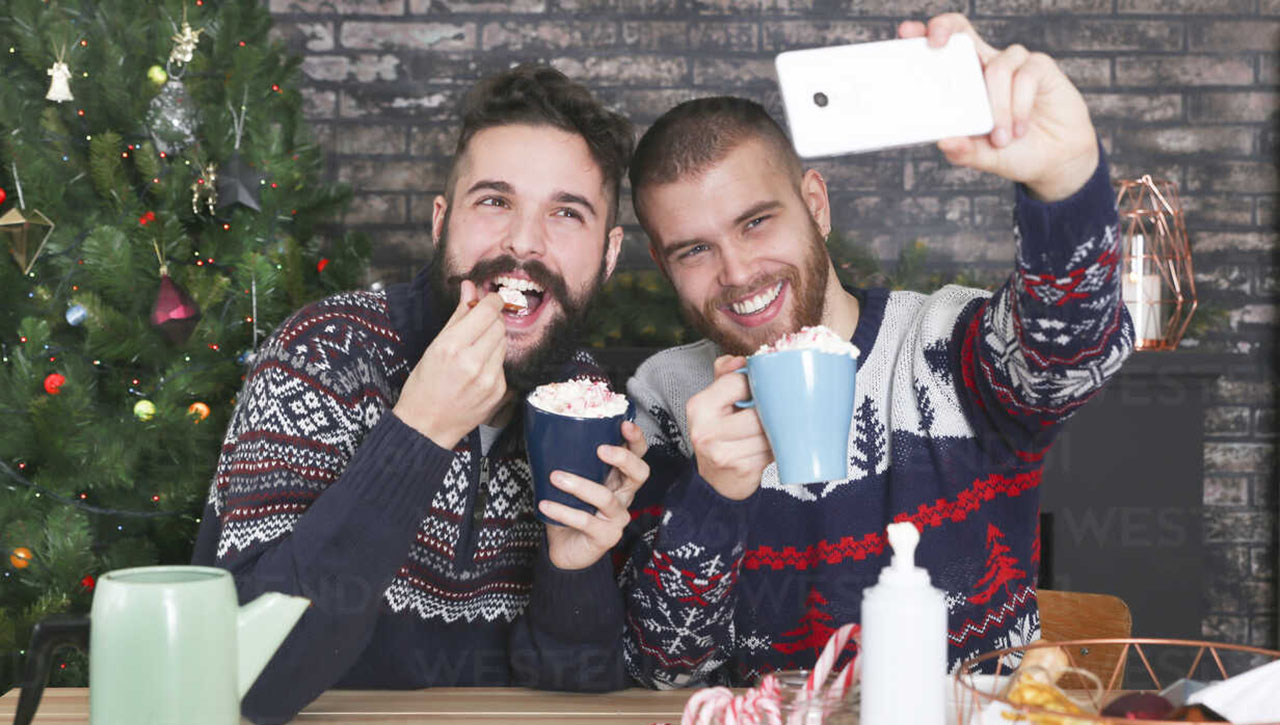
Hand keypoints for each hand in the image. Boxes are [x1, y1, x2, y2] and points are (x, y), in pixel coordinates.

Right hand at [393, 280, 507, 448]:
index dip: (492, 301)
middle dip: (491, 321)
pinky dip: (494, 361)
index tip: (489, 300)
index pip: (487, 311)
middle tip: (478, 326)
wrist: (427, 426)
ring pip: (504, 343)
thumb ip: (457, 315)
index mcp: (452, 347)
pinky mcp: (499, 391)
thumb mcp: (434, 346)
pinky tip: (478, 370)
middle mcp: (473, 363)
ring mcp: (489, 379)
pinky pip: (504, 364)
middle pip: (499, 326)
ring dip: (493, 341)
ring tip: (474, 351)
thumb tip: (469, 287)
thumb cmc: (424, 385)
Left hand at [542, 421, 649, 569]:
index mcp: (619, 478)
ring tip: (556, 477)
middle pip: (639, 474)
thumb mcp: (573, 481)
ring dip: (580, 485)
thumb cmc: (571, 510)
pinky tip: (546, 504)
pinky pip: (586, 521)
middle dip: (623, 458)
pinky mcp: (606, 537)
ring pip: (606, 498)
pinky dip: (564, 512)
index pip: (638, 454)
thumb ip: (571, 461)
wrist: (566, 549)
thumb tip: (546, 432)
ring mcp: (617, 518)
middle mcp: (624, 496)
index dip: (635, 439)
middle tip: (600, 449)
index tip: (623, 424)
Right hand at [686, 355, 772, 500]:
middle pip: (756, 412)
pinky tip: (776, 444)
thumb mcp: (715, 399)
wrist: (715, 478)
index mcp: (699, 406)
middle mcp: (706, 431)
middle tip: (781, 407)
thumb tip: (741, 359)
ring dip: (779, 430)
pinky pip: (772, 451)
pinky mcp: (741, 470)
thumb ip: (726, 374)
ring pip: (767, 432)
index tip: (764, 387)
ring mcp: (722, 453)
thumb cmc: (719, 432)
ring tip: (779, 426)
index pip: (737, 382)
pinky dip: (779, 446)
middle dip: (772, 410)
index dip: (757, 383)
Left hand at [898, 14, 1098, 201]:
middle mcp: (987, 65)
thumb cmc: (1013, 152)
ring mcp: (1014, 63)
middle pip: (962, 31)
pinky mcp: (1040, 67)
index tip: (905, 33)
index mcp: (966, 81)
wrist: (1056, 160)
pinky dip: (1020, 107)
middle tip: (935, 43)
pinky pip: (1025, 78)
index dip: (925, 34)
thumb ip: (964, 150)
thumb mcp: (983, 156)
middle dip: (945, 29)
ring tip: (1001, 139)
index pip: (944, 49)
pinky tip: (1020, 128)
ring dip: (997, 108)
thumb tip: (943, 141)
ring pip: (997, 70)